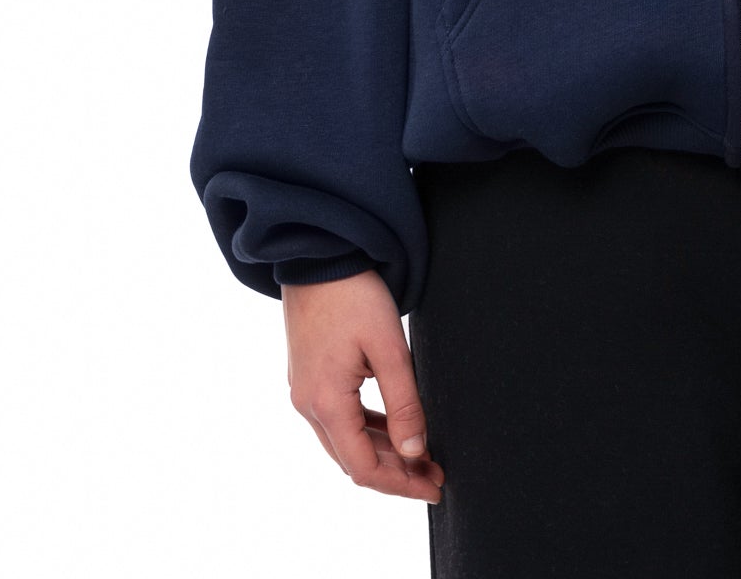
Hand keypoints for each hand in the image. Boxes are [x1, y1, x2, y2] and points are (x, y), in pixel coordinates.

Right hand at [282, 269, 445, 501]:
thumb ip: (403, 402)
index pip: (363, 467)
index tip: (434, 487)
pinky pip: (339, 419)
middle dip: (396, 472)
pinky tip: (394, 427)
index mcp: (324, 403)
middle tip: (435, 472)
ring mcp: (305, 391)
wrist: (317, 254)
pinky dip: (367, 430)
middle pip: (353, 460)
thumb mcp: (388, 347)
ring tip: (422, 453)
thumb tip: (415, 452)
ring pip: (345, 441)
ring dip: (383, 452)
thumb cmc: (353, 294)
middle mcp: (308, 404)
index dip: (400, 484)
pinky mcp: (310, 376)